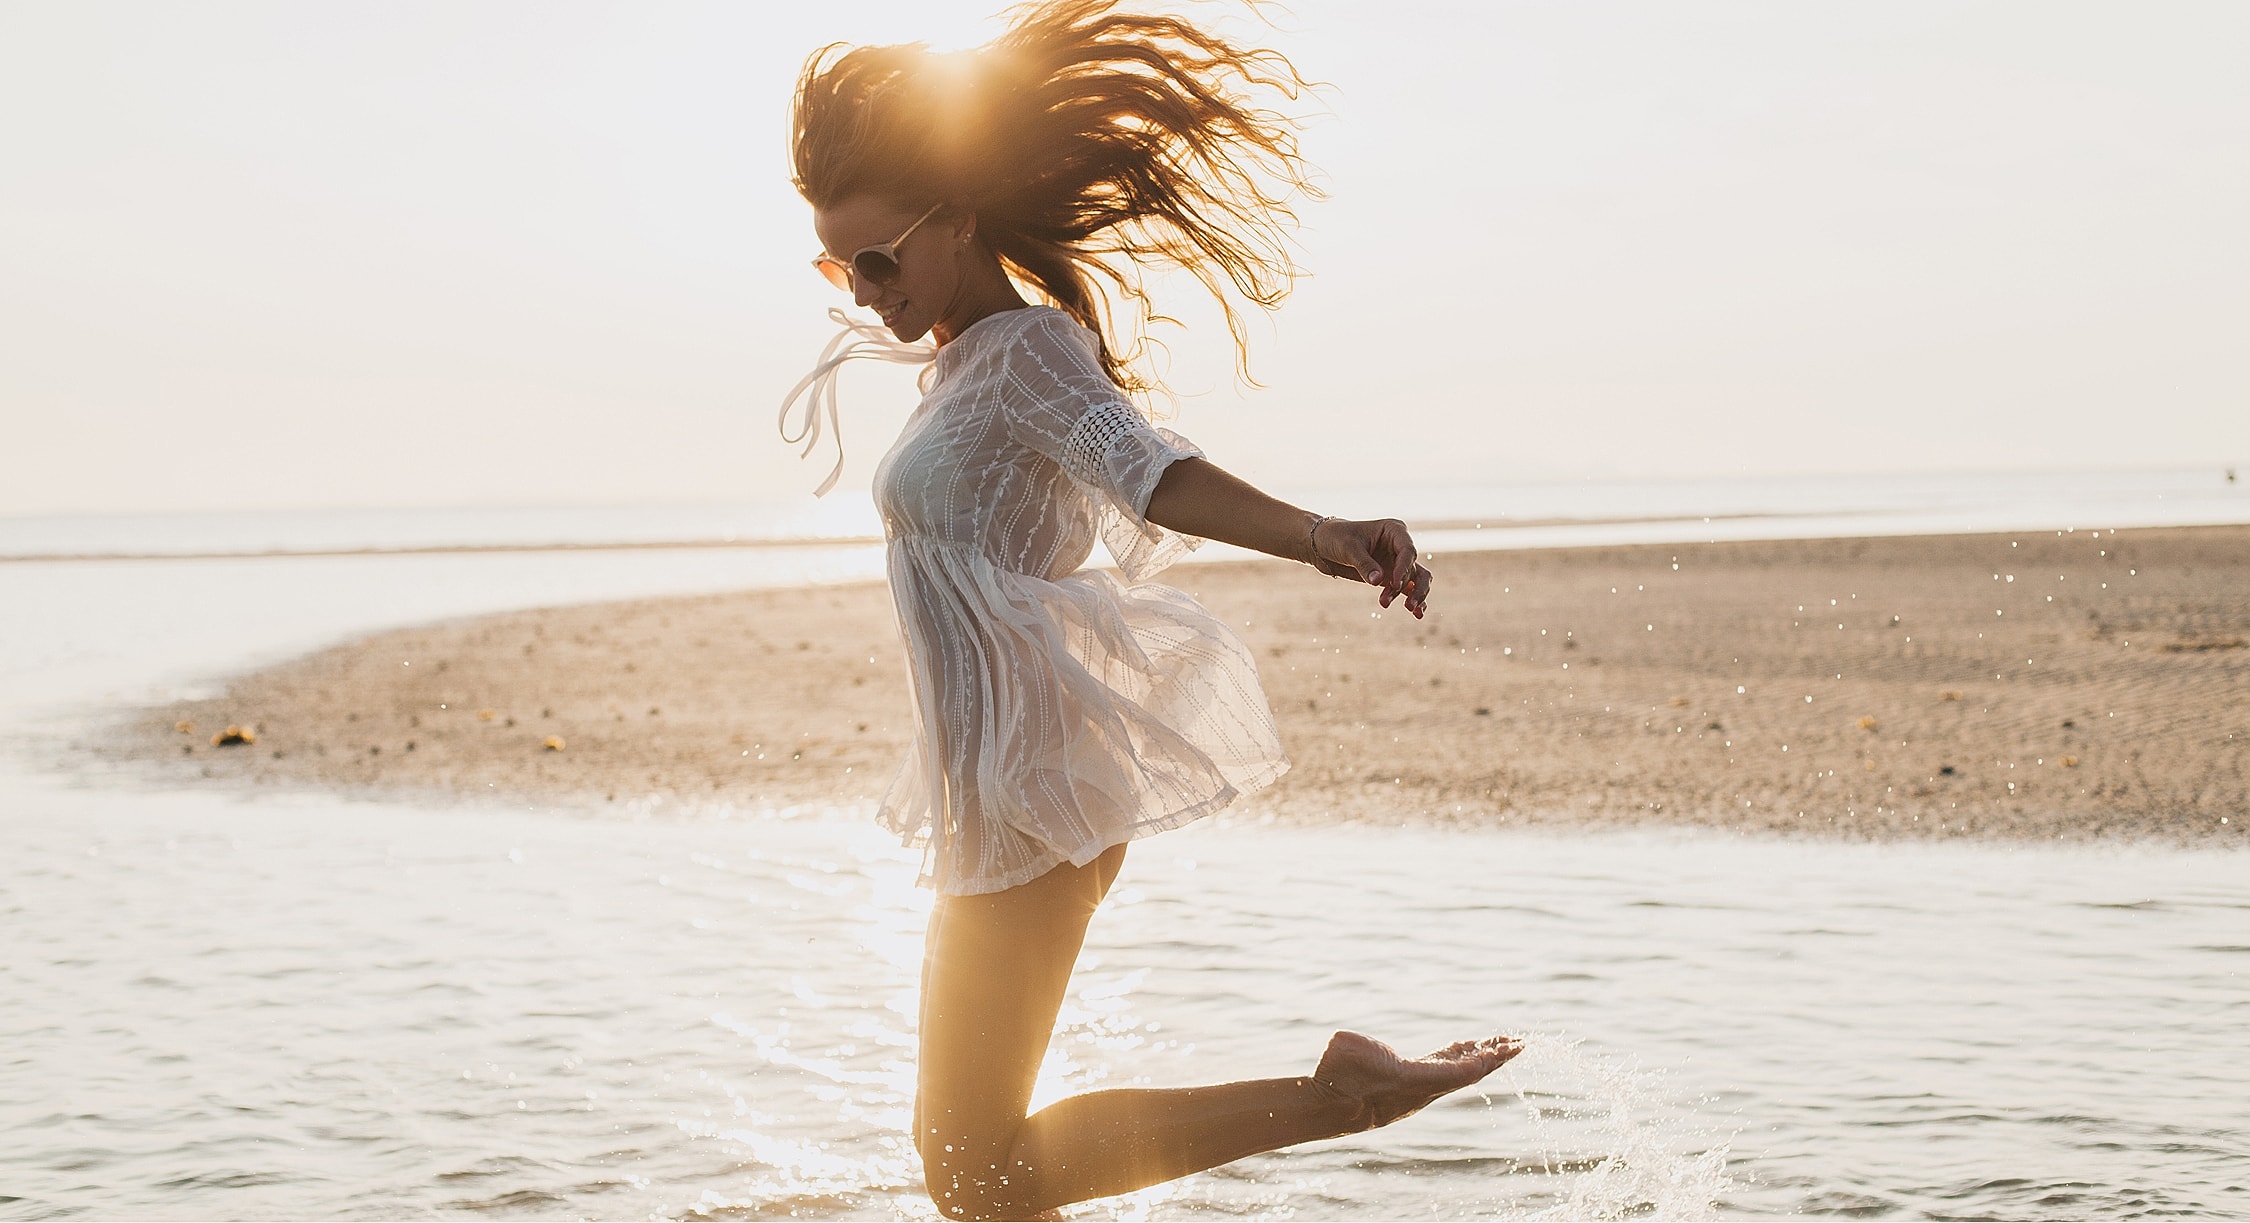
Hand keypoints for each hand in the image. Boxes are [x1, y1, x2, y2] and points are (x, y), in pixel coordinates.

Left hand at [1312, 517, 1433, 617]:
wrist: (1323, 545)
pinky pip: (1408, 588)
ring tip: (1408, 609)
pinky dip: (1414, 599)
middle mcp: (1399, 545)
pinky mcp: (1391, 576)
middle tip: (1406, 605)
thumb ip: (1364, 564)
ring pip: (1416, 579)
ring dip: (1413, 594)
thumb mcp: (1348, 549)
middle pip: (1415, 567)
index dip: (1403, 569)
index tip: (1394, 584)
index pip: (1407, 550)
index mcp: (1393, 530)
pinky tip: (1417, 614)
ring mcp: (1397, 562)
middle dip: (1411, 586)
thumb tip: (1378, 581)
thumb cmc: (1336, 538)